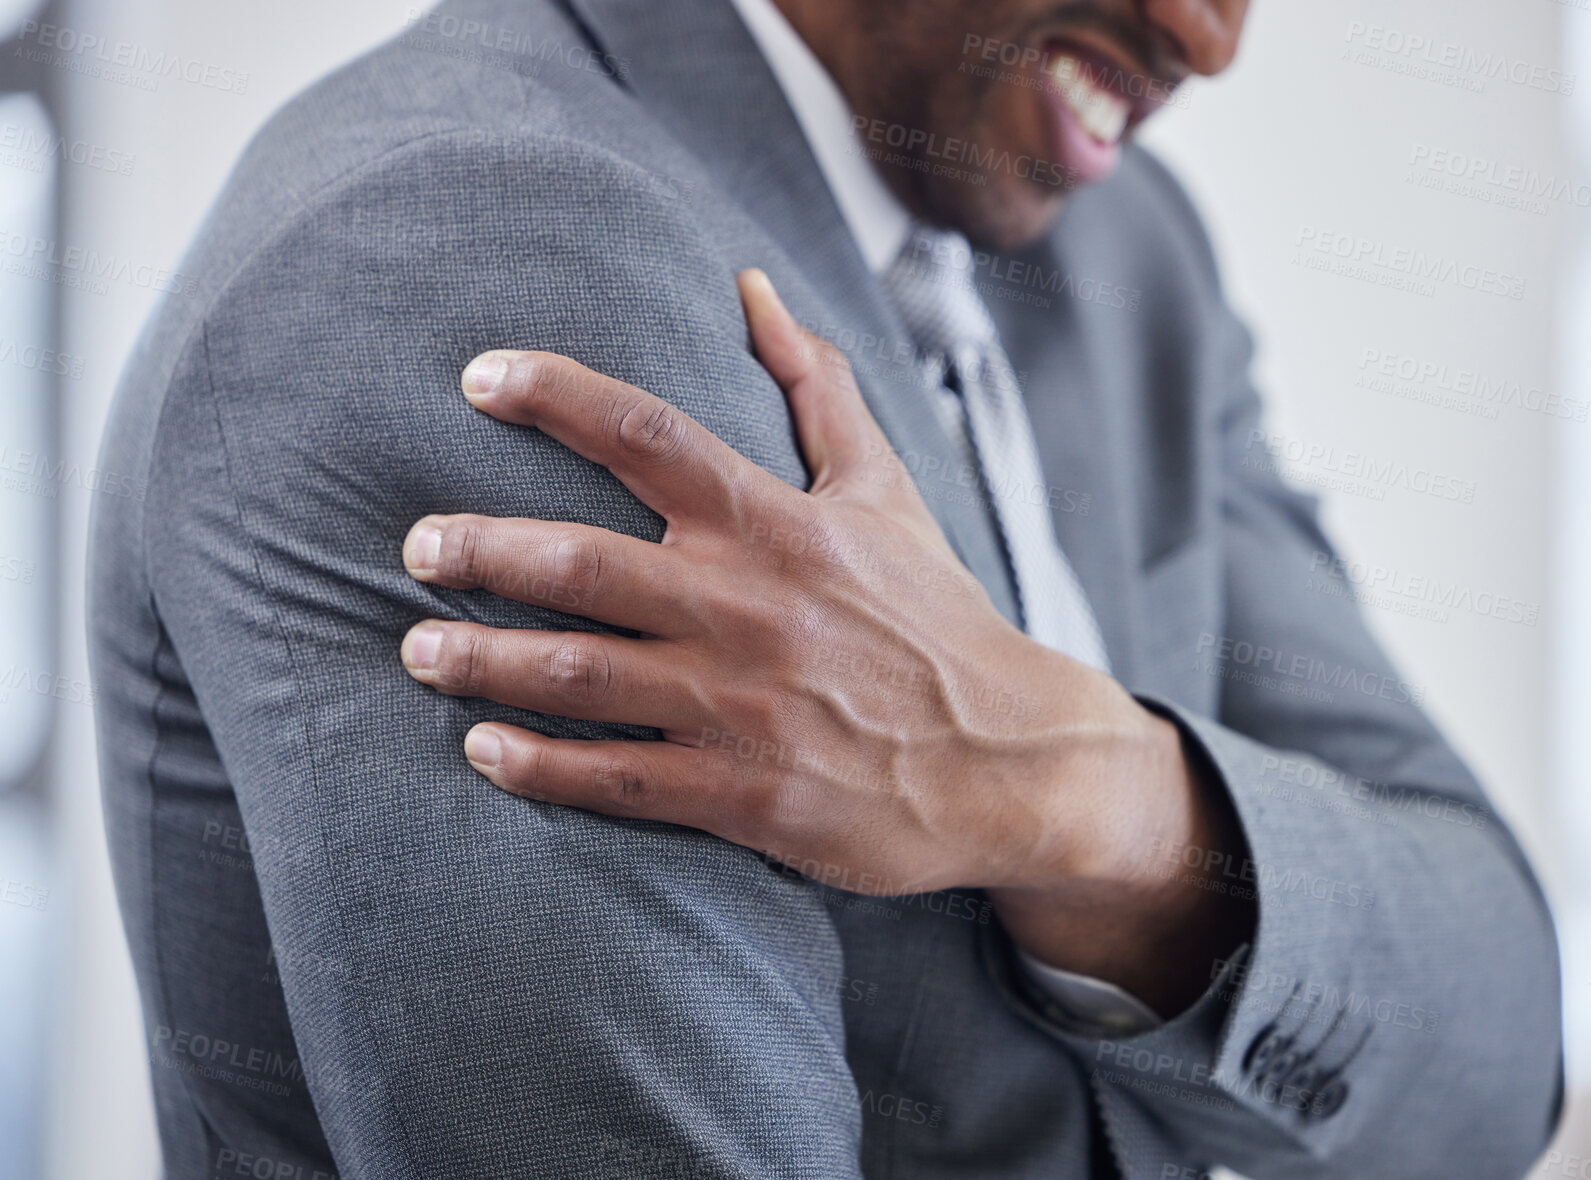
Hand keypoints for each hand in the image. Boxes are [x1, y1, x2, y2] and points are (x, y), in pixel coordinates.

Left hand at [400, 271, 1250, 1007]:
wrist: (1011, 758)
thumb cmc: (935, 617)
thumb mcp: (885, 490)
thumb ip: (816, 386)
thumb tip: (753, 288)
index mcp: (780, 523)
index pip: (648, 431)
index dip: (552, 394)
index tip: (478, 377)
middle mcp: (751, 605)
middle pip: (580, 561)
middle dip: (478, 550)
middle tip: (416, 548)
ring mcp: (744, 704)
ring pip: (579, 673)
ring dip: (483, 660)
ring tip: (419, 651)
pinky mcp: (747, 794)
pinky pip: (617, 778)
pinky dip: (538, 765)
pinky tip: (483, 752)